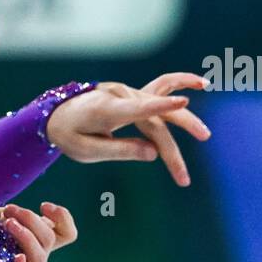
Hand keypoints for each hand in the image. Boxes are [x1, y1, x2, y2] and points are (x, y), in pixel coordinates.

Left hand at [0, 202, 76, 261]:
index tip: (44, 205)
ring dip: (26, 237)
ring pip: (39, 257)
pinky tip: (17, 257)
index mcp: (35, 250)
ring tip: (9, 223)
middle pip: (49, 238)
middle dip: (31, 218)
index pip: (65, 233)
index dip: (63, 217)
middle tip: (10, 210)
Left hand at [46, 73, 211, 185]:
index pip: (137, 109)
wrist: (57, 112)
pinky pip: (161, 86)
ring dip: (184, 120)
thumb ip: (120, 151)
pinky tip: (200, 83)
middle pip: (154, 122)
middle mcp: (121, 97)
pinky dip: (180, 83)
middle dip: (170, 151)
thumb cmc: (70, 134)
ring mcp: (129, 93)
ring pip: (162, 107)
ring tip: (205, 135)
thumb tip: (154, 154)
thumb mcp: (86, 151)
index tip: (182, 101)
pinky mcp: (135, 94)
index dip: (159, 105)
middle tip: (183, 178)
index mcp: (105, 110)